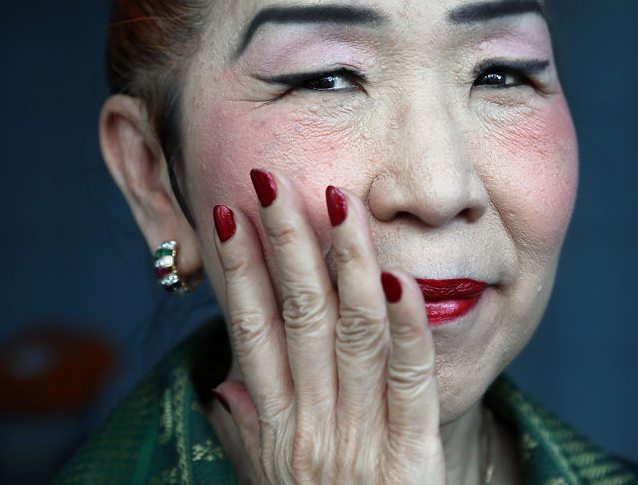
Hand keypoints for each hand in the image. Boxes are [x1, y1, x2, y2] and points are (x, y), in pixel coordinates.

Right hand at [211, 169, 445, 483]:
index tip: (228, 217)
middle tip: (274, 182)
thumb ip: (247, 433)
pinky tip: (404, 279)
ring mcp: (361, 438)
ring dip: (346, 262)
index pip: (250, 330)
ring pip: (353, 331)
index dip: (239, 271)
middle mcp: (311, 424)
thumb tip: (225, 388)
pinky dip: (409, 326)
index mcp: (276, 425)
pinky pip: (411, 379)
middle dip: (285, 243)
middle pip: (297, 316)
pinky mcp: (412, 456)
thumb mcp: (270, 481)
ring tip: (339, 203)